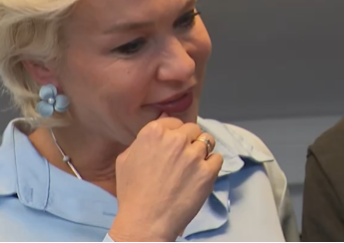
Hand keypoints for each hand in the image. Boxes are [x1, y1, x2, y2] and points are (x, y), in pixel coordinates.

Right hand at [109, 115, 223, 241]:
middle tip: (183, 158)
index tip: (173, 146)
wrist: (146, 221)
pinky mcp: (208, 171)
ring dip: (202, 151)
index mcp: (154, 132)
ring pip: (208, 141)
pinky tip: (201, 175)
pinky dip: (212, 165)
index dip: (175, 133)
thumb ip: (143, 138)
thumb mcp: (125, 159)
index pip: (174, 122)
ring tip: (193, 166)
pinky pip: (218, 158)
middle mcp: (176, 139)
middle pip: (193, 129)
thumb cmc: (132, 193)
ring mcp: (194, 155)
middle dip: (189, 141)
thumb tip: (160, 123)